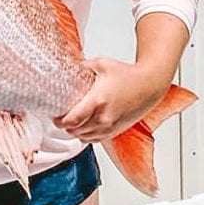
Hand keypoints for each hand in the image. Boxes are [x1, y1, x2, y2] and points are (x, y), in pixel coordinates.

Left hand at [53, 57, 171, 142]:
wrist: (149, 85)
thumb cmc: (128, 75)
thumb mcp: (101, 64)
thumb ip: (83, 66)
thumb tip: (68, 67)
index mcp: (98, 100)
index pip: (72, 120)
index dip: (60, 121)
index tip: (54, 116)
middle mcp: (104, 117)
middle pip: (76, 131)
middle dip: (65, 126)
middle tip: (60, 117)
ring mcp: (110, 126)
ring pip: (84, 138)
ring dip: (75, 132)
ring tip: (70, 122)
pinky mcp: (115, 131)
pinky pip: (95, 140)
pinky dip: (86, 136)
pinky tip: (83, 128)